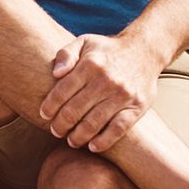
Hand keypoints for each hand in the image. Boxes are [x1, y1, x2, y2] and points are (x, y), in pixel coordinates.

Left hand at [38, 33, 161, 153]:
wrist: (145, 50)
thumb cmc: (108, 50)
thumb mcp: (85, 42)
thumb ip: (66, 54)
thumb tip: (55, 73)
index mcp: (90, 64)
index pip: (63, 90)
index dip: (50, 106)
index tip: (44, 114)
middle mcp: (105, 80)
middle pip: (75, 110)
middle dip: (60, 124)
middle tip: (55, 131)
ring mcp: (122, 95)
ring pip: (93, 123)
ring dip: (78, 136)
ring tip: (71, 141)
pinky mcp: (136, 107)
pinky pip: (118, 129)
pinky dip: (104, 141)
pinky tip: (92, 146)